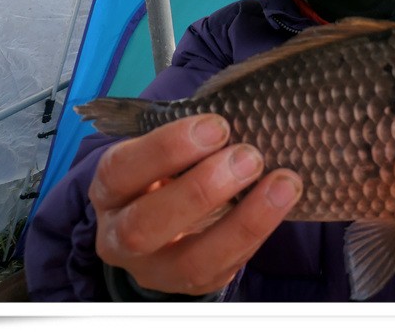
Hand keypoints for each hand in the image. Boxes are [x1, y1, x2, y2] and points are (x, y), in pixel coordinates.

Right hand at [89, 114, 302, 295]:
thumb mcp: (167, 150)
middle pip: (144, 225)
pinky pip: (226, 267)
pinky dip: (259, 232)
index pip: (122, 170)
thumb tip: (245, 111)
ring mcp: (156, 267)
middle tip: (248, 157)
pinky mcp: (192, 284)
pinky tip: (283, 201)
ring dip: (242, 221)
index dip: (167, 148)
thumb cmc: (173, 170)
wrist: (170, 222)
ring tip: (282, 183)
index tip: (217, 125)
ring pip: (191, 260)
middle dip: (201, 189)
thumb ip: (192, 136)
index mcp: (111, 189)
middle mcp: (121, 235)